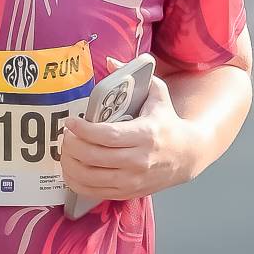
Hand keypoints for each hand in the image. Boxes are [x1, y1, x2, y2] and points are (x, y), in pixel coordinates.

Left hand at [58, 79, 195, 206]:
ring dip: (70, 165)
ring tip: (66, 151)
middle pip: (93, 157)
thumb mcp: (157, 95)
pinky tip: (71, 170)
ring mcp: (133, 180)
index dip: (83, 130)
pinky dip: (77, 182)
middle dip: (71, 146)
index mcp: (145, 135)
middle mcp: (139, 160)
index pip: (107, 135)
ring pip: (90, 177)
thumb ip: (134, 76)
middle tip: (65, 135)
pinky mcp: (128, 192)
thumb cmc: (168, 123)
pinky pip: (94, 192)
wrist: (188, 155)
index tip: (70, 122)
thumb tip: (109, 61)